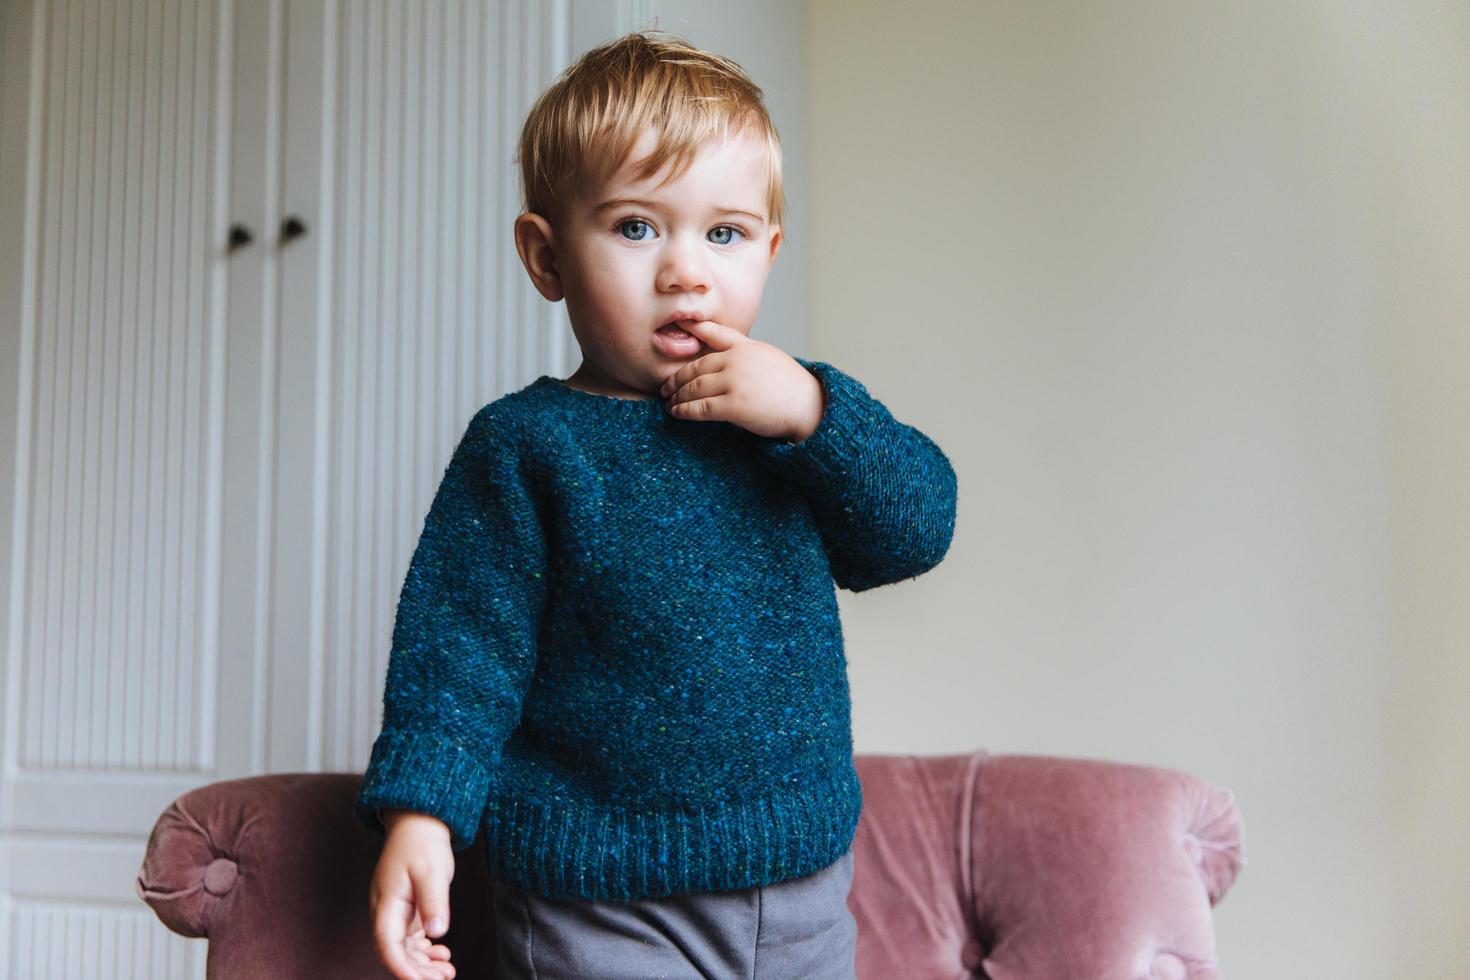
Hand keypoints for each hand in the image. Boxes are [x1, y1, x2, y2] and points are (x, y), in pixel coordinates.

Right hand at [369, 812, 457, 979]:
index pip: (387, 946)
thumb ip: (434, 902)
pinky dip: (425, 950)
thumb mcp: (433, 871)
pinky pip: (410, 938)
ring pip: (403, 948)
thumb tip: (437, 932)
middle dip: (417, 971)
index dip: (403, 968)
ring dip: (422, 964)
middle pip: (395, 952)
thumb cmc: (423, 843)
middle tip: (443, 979)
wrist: (419, 822)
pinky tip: (442, 954)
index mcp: (386, 903)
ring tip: (447, 972)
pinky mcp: (406, 909)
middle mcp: (386, 911)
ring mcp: (395, 911)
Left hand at [657, 320, 824, 441]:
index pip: (713, 333)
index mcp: (745, 346)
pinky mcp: (734, 405)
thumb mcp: (767, 357)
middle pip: (696, 366)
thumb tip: (724, 358)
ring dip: (678, 396)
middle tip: (666, 387)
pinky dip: (684, 410)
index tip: (677, 325)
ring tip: (670, 402)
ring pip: (695, 387)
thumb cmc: (790, 386)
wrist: (809, 405)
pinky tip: (676, 413)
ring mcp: (735, 381)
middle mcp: (737, 359)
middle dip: (677, 378)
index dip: (692, 329)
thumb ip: (744, 353)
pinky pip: (700, 407)